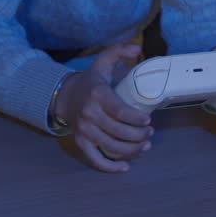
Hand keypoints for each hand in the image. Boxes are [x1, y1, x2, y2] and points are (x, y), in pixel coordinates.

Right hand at [54, 44, 152, 172]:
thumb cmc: (91, 81)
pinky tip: (125, 167)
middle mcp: (88, 114)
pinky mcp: (80, 142)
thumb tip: (137, 49)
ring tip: (145, 145)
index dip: (136, 118)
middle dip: (139, 135)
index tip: (148, 120)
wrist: (66, 97)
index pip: (119, 110)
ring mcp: (84, 130)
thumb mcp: (103, 62)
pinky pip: (95, 160)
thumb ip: (119, 51)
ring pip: (112, 147)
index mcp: (97, 94)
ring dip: (132, 150)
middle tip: (150, 132)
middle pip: (119, 131)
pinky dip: (111, 167)